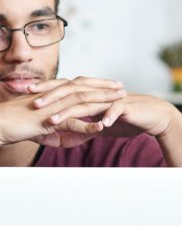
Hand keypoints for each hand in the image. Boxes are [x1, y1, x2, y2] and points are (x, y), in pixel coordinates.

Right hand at [0, 77, 125, 146]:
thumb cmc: (14, 125)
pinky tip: (101, 127)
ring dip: (103, 100)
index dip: (96, 85)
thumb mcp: (38, 130)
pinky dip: (86, 125)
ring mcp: (52, 107)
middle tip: (122, 87)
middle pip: (84, 88)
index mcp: (53, 96)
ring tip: (120, 101)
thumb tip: (60, 140)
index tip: (112, 85)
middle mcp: (54, 97)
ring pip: (82, 100)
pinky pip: (70, 123)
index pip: (78, 86)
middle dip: (105, 87)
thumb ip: (52, 133)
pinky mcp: (48, 120)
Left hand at [30, 76, 181, 165]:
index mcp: (95, 95)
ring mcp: (114, 99)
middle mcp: (102, 94)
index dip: (49, 92)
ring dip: (71, 112)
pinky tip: (101, 125)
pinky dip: (108, 117)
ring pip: (89, 103)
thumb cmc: (133, 120)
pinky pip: (116, 111)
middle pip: (73, 93)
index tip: (31, 97)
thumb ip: (90, 128)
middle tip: (36, 105)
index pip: (68, 91)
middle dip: (53, 98)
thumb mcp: (107, 126)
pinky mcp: (128, 107)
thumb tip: (71, 136)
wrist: (157, 117)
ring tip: (56, 121)